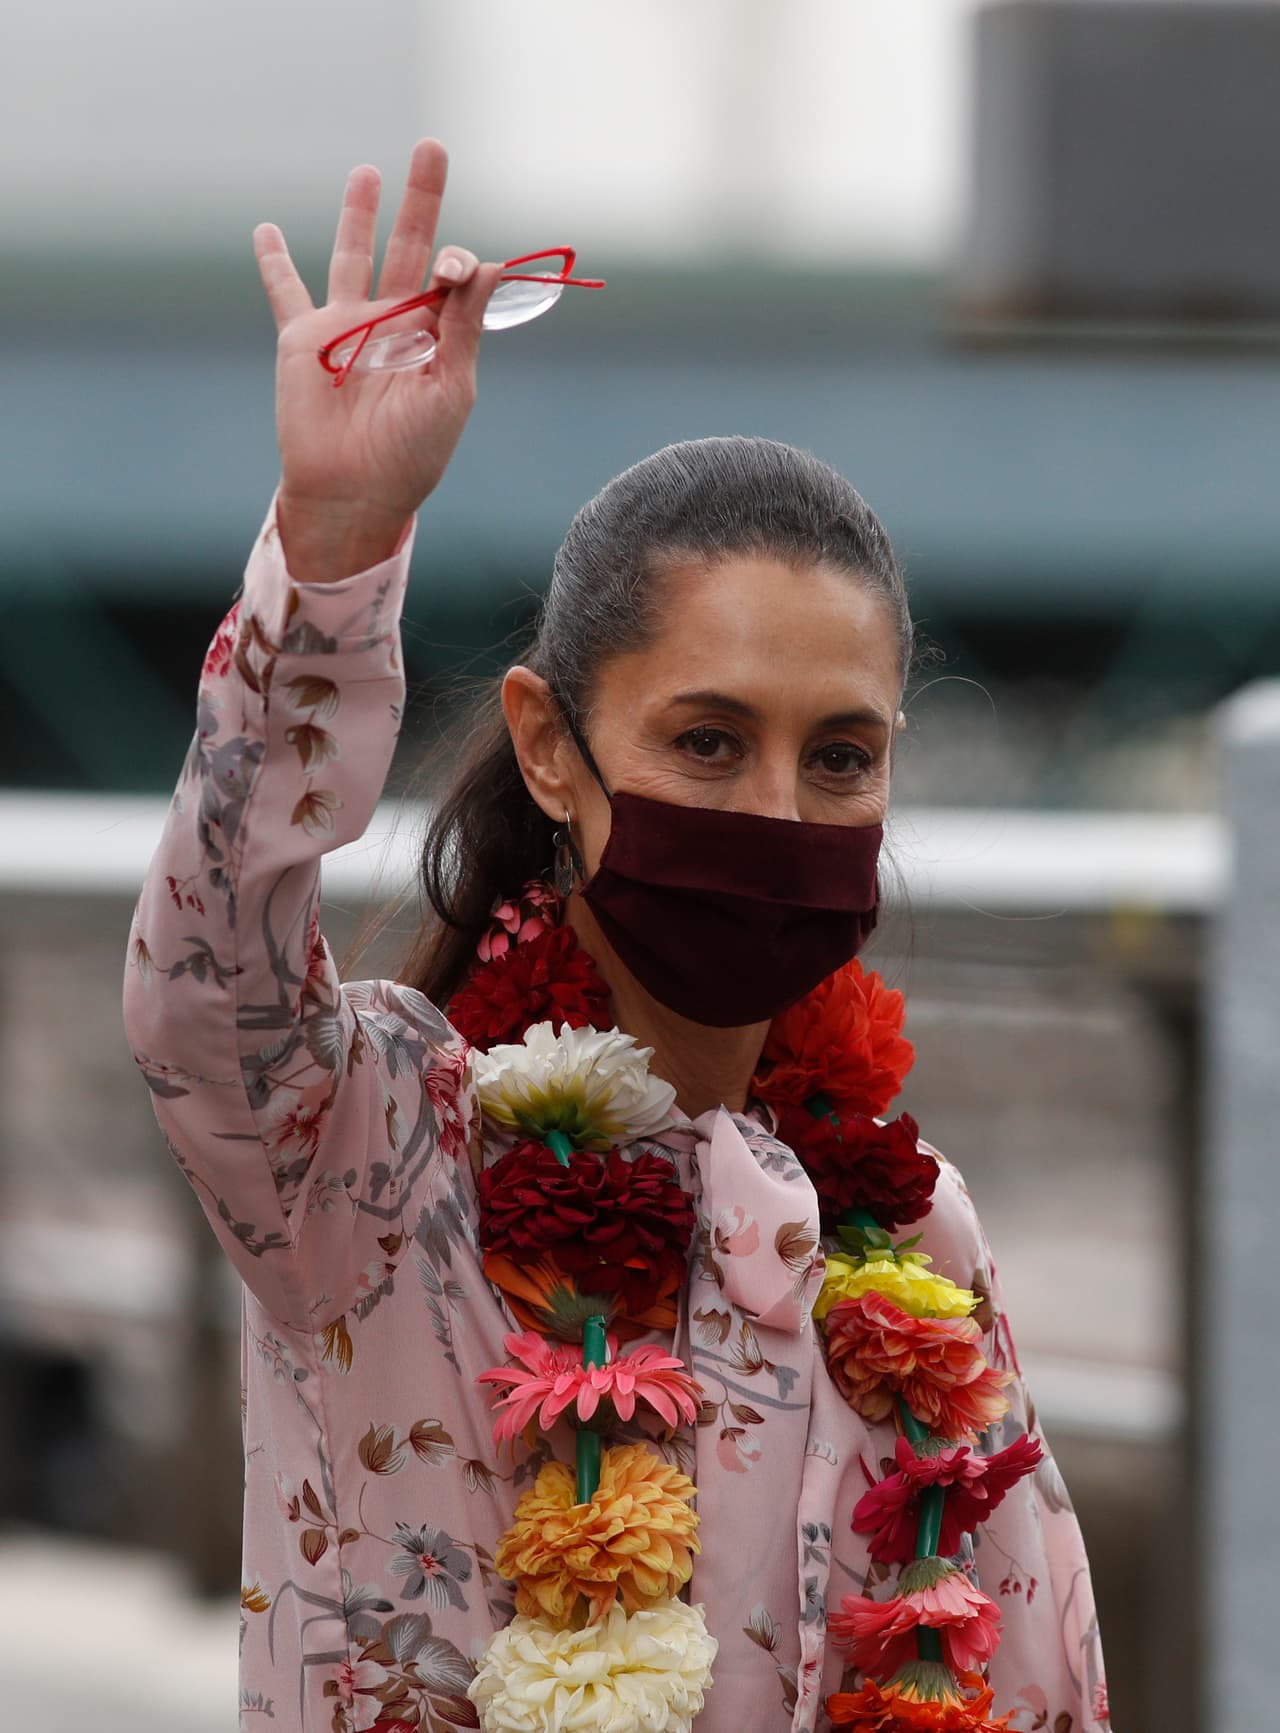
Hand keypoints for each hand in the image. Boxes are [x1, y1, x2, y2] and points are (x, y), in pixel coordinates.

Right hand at [253, 139, 501, 582]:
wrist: (355, 492)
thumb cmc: (411, 453)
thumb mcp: (450, 390)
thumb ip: (464, 326)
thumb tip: (488, 263)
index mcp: (437, 337)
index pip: (452, 277)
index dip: (457, 262)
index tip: (454, 268)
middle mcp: (395, 323)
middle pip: (409, 245)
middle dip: (422, 198)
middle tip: (432, 146)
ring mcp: (348, 326)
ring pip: (353, 255)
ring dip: (359, 213)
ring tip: (368, 173)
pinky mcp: (304, 338)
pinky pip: (286, 291)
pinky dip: (273, 261)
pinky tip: (266, 230)